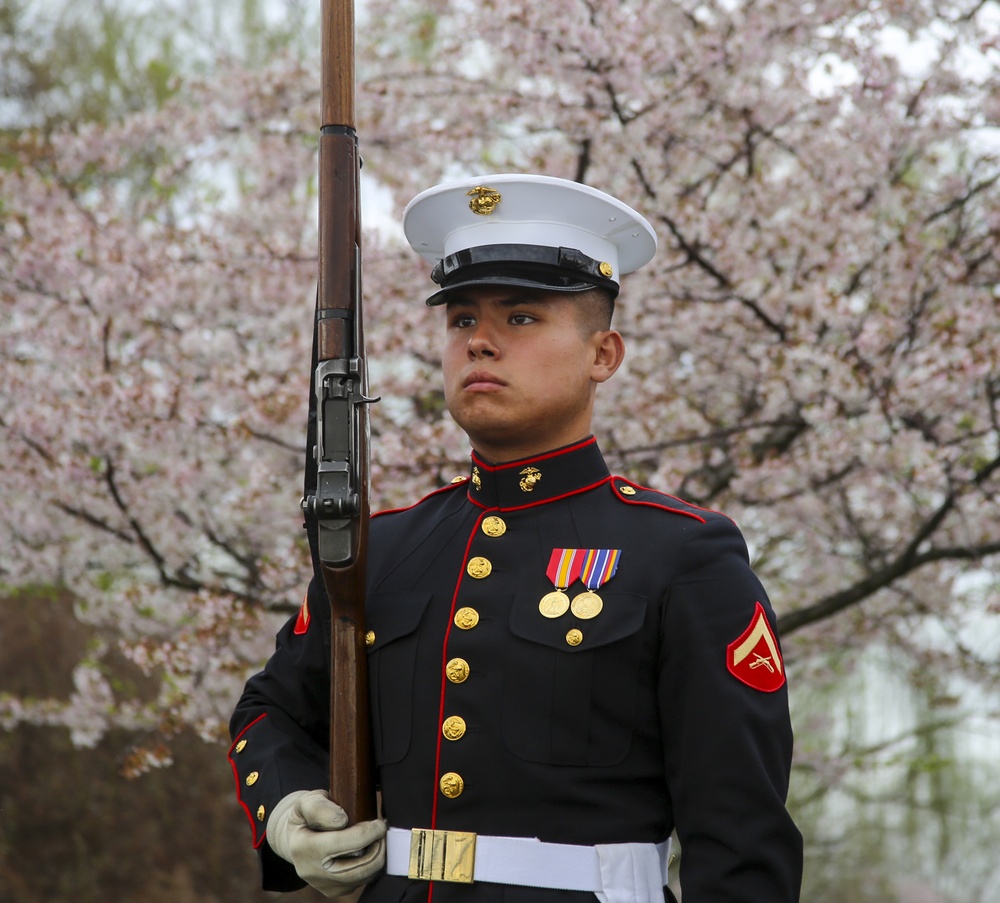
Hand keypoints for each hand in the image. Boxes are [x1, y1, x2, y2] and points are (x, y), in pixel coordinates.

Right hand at [267, 789, 386, 896]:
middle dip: (377, 847)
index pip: (342, 844)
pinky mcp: (335, 891)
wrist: (295, 841)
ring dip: (377, 855)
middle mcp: (312, 872)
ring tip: (377, 837)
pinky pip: (362, 880)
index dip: (367, 833)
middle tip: (381, 830)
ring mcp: (324, 885)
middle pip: (358, 868)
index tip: (378, 822)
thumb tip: (342, 820)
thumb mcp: (305, 802)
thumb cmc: (305, 818)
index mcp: (303, 847)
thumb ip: (319, 808)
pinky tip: (369, 847)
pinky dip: (372, 864)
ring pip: (364, 876)